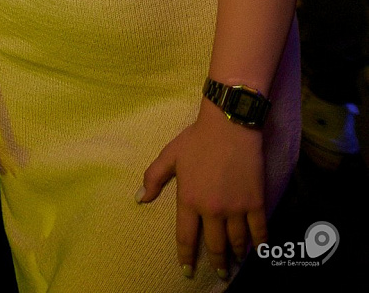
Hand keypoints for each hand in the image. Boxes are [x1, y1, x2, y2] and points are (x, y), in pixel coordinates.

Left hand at [138, 105, 265, 279]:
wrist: (229, 127)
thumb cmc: (196, 140)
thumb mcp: (169, 156)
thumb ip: (153, 179)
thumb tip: (140, 199)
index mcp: (188, 200)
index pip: (186, 237)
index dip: (186, 256)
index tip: (187, 270)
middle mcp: (212, 209)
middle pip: (214, 245)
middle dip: (217, 262)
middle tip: (219, 273)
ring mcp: (236, 208)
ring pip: (237, 241)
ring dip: (237, 254)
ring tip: (236, 262)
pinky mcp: (255, 202)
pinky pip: (259, 230)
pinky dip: (260, 243)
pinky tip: (259, 250)